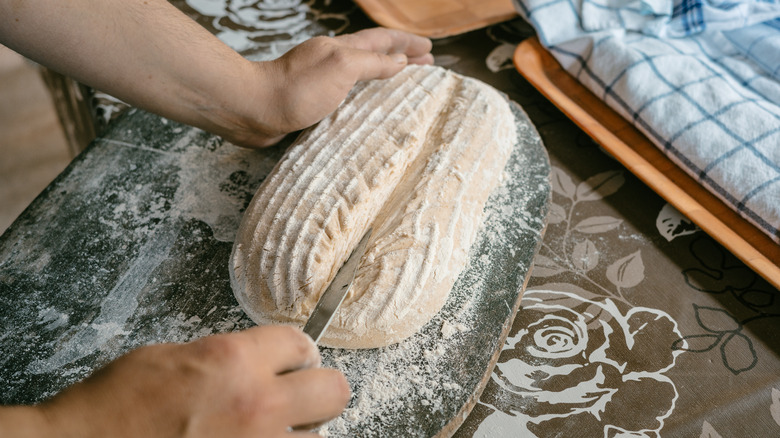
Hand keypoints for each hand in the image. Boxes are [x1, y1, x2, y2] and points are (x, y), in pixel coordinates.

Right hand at [8, 326, 348, 437]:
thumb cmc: (113, 407)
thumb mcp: (171, 358)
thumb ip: (225, 357)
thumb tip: (256, 362)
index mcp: (234, 361)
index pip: (301, 342)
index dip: (295, 351)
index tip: (292, 360)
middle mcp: (257, 405)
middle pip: (335, 390)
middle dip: (319, 389)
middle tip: (298, 395)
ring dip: (300, 432)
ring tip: (268, 432)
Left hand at [226, 28, 433, 147]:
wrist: (255, 110)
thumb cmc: (296, 88)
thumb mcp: (342, 67)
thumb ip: (372, 63)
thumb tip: (399, 62)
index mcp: (342, 49)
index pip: (382, 41)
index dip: (406, 43)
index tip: (429, 49)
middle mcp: (332, 61)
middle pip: (374, 55)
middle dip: (400, 58)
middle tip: (424, 64)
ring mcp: (321, 82)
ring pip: (361, 76)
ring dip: (383, 77)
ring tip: (402, 85)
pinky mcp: (311, 103)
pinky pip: (347, 96)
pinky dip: (364, 98)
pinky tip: (366, 110)